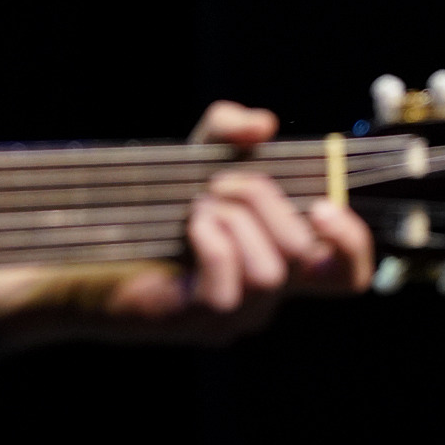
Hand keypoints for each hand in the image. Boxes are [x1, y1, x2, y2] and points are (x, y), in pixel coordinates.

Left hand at [78, 100, 372, 341]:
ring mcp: (236, 313)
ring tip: (201, 204)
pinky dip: (212, 240)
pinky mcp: (199, 319)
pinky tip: (190, 224)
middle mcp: (267, 293)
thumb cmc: (155, 208)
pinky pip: (226, 285)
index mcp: (280, 257)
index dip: (353, 244)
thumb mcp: (196, 157)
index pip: (348, 275)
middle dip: (267, 200)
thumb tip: (262, 125)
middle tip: (224, 182)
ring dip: (235, 219)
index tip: (324, 205)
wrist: (92, 250)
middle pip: (305, 256)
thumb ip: (229, 129)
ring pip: (269, 273)